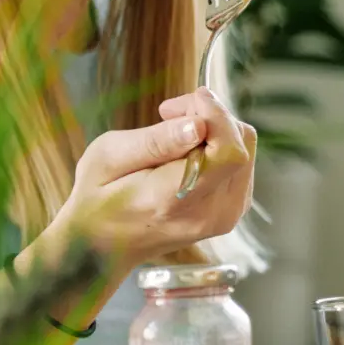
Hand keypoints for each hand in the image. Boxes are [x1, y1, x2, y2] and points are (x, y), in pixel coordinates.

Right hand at [56, 87, 256, 265]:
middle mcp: (210, 213)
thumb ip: (155, 141)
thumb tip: (199, 125)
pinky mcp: (234, 210)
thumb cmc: (97, 196)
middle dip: (211, 114)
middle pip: (240, 143)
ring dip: (216, 127)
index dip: (218, 116)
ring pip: (246, 147)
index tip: (192, 98)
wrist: (104, 246)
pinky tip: (187, 148)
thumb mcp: (106, 158)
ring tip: (175, 129)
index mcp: (174, 200)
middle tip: (170, 111)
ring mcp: (227, 215)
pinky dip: (219, 144)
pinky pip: (242, 161)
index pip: (228, 153)